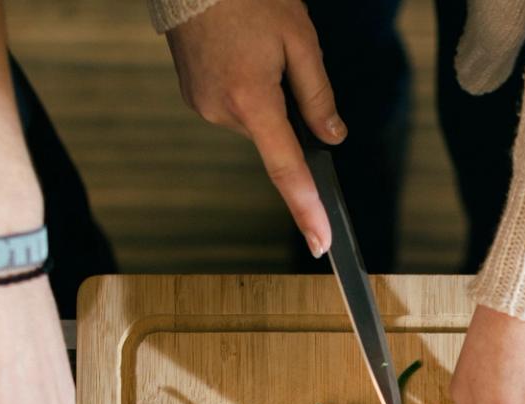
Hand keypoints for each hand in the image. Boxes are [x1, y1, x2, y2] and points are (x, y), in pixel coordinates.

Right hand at [166, 0, 342, 253]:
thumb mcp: (299, 39)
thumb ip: (318, 96)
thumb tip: (332, 137)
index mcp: (252, 101)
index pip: (287, 170)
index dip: (307, 209)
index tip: (320, 242)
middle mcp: (222, 112)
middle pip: (273, 136)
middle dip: (285, 109)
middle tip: (281, 61)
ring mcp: (202, 106)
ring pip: (253, 121)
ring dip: (264, 95)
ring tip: (254, 47)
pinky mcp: (193, 96)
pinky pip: (232, 106)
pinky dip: (245, 89)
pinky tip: (239, 55)